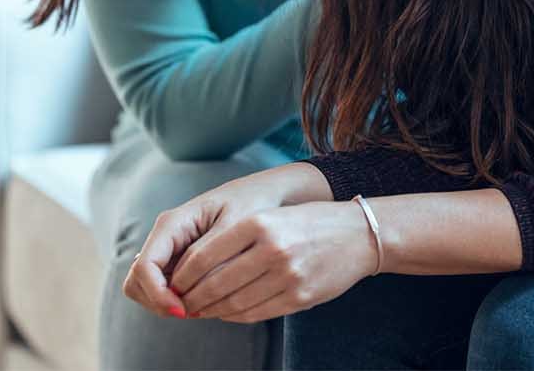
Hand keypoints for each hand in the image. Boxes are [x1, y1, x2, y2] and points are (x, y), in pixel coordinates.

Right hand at [120, 175, 289, 319]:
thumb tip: (182, 291)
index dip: (157, 294)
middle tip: (191, 312)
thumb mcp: (235, 227)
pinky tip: (206, 301)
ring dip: (167, 304)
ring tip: (201, 307)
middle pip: (137, 281)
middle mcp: (165, 237)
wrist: (264, 194)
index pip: (144, 267)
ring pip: (147, 289)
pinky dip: (179, 301)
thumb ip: (206, 257)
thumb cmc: (252, 204)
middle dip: (158, 302)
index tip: (183, 311)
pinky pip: (167, 289)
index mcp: (171, 223)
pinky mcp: (180, 262)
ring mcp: (170, 250)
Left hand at [167, 201, 377, 323]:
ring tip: (199, 310)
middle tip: (180, 302)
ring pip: (234, 302)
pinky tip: (226, 313)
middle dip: (192, 298)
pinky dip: (235, 316)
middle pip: (216, 283)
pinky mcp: (300, 297)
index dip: (183, 275)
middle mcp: (272, 248)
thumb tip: (194, 268)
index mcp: (260, 222)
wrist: (359, 235)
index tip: (173, 282)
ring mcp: (287, 276)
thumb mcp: (272, 216)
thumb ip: (237, 238)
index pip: (205, 254)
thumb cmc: (309, 222)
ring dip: (211, 310)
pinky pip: (256, 313)